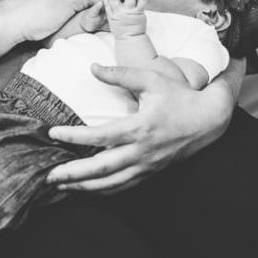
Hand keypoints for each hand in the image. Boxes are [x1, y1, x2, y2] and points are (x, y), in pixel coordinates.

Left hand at [45, 62, 233, 194]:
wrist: (208, 119)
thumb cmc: (179, 96)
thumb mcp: (151, 79)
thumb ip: (120, 73)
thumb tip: (92, 67)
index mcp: (140, 127)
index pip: (100, 136)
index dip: (74, 136)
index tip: (52, 133)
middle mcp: (142, 151)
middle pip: (102, 168)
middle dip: (73, 174)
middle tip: (49, 176)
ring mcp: (147, 165)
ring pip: (112, 183)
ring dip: (85, 187)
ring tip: (61, 186)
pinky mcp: (151, 172)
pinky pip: (124, 186)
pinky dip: (103, 191)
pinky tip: (87, 190)